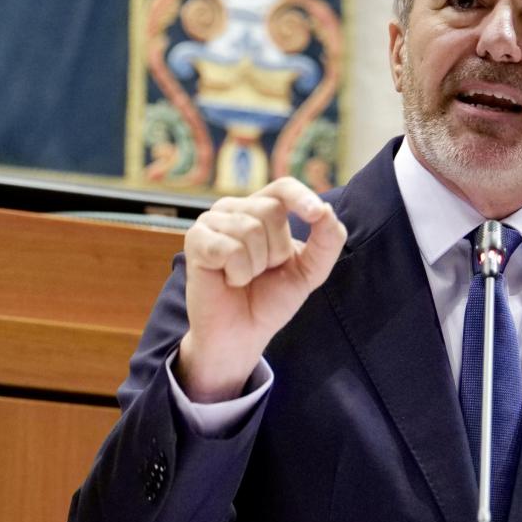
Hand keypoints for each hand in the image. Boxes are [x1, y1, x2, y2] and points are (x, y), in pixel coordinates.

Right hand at [177, 177, 345, 401]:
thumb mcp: (309, 270)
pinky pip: (230, 249)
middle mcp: (234, 208)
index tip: (316, 213)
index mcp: (261, 209)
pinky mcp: (195, 240)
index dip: (301, 197)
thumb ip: (326, 241)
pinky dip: (237, 273)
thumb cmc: (271, 299)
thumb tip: (326, 210)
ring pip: (251, 229)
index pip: (284, 188)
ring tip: (243, 277)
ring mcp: (211, 222)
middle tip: (262, 271)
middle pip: (270, 210)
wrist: (242, 334)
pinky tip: (228, 279)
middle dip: (276, 250)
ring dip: (256, 266)